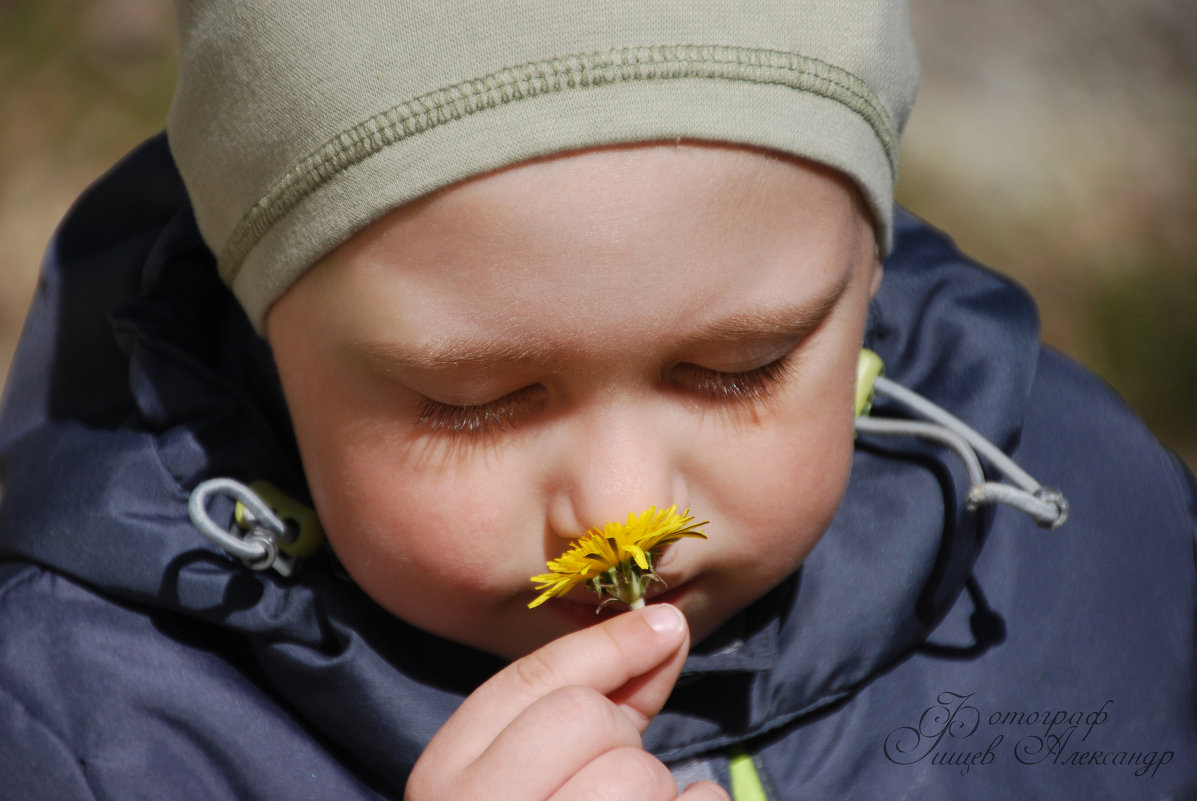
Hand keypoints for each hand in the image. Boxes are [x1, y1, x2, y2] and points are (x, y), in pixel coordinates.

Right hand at [405, 604, 729, 800]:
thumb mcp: (516, 781)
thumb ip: (582, 711)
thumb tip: (662, 629)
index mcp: (443, 786)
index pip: (530, 687)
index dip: (608, 647)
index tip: (667, 627)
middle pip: (590, 722)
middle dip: (621, 743)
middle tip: (603, 788)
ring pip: (640, 779)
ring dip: (655, 796)